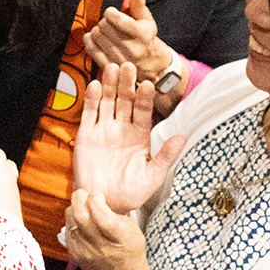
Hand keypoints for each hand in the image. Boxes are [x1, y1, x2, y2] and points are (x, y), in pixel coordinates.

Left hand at [62, 187, 149, 269]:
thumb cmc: (130, 251)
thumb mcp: (133, 230)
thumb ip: (117, 213)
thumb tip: (99, 195)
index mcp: (121, 239)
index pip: (104, 218)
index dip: (97, 202)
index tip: (97, 194)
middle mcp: (102, 247)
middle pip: (82, 217)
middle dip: (79, 199)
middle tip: (83, 193)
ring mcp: (86, 252)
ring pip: (71, 222)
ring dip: (74, 208)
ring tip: (82, 205)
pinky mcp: (75, 254)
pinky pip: (68, 230)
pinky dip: (71, 220)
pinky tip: (79, 219)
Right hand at [70, 62, 185, 213]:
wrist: (104, 203)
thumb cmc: (130, 193)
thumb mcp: (153, 176)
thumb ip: (166, 156)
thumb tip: (183, 137)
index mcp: (139, 136)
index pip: (143, 111)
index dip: (145, 97)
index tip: (148, 84)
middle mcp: (122, 128)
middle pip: (124, 100)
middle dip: (127, 83)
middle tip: (128, 66)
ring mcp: (103, 129)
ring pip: (107, 101)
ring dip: (110, 85)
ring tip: (112, 68)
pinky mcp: (86, 134)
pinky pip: (90, 113)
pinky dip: (92, 99)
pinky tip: (96, 85)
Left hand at [83, 0, 170, 79]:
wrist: (149, 62)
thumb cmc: (146, 39)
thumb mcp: (147, 21)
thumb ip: (139, 7)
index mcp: (142, 35)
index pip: (119, 20)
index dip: (110, 12)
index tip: (111, 12)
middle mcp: (132, 48)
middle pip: (105, 26)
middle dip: (104, 21)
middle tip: (108, 23)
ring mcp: (121, 58)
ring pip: (97, 37)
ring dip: (97, 31)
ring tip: (104, 31)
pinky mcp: (111, 65)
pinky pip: (93, 50)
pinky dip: (89, 42)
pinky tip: (92, 38)